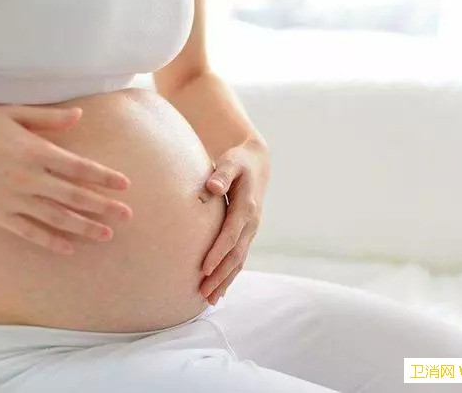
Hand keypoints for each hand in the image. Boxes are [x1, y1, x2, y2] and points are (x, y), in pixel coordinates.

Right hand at [0, 105, 132, 253]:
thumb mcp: (15, 114)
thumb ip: (50, 118)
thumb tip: (81, 115)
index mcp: (36, 151)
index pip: (80, 167)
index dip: (104, 177)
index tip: (125, 185)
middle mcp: (29, 177)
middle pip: (74, 195)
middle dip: (103, 206)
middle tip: (127, 215)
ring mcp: (13, 198)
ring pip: (56, 217)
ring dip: (84, 227)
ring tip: (106, 234)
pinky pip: (28, 231)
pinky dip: (50, 241)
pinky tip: (69, 248)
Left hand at [199, 138, 269, 304]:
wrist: (257, 163)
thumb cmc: (238, 161)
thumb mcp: (231, 162)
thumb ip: (222, 174)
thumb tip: (212, 186)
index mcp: (246, 207)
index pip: (231, 235)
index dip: (218, 253)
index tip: (203, 269)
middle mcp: (251, 223)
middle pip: (236, 254)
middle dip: (220, 275)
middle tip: (203, 293)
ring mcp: (251, 230)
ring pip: (239, 260)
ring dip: (225, 280)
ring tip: (209, 299)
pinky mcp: (247, 233)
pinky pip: (239, 258)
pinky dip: (230, 275)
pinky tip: (220, 290)